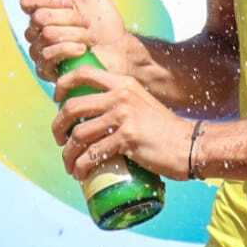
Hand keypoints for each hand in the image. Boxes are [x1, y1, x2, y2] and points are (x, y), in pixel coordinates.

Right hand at [19, 0, 129, 81]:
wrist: (118, 48)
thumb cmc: (104, 21)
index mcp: (44, 9)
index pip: (27, 0)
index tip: (69, 1)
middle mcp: (37, 29)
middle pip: (38, 18)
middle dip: (68, 18)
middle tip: (85, 22)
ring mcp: (40, 50)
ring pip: (46, 36)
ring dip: (74, 34)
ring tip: (88, 37)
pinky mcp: (46, 69)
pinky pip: (47, 56)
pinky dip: (68, 50)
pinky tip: (82, 49)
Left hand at [52, 65, 193, 180]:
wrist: (190, 144)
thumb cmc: (163, 129)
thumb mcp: (140, 103)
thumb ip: (119, 102)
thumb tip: (89, 114)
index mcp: (122, 83)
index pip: (82, 72)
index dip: (62, 85)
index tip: (57, 102)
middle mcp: (120, 95)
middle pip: (72, 106)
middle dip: (58, 127)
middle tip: (60, 141)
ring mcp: (123, 116)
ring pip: (78, 134)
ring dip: (68, 154)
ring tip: (70, 165)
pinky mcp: (127, 138)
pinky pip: (93, 153)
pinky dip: (82, 166)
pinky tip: (81, 174)